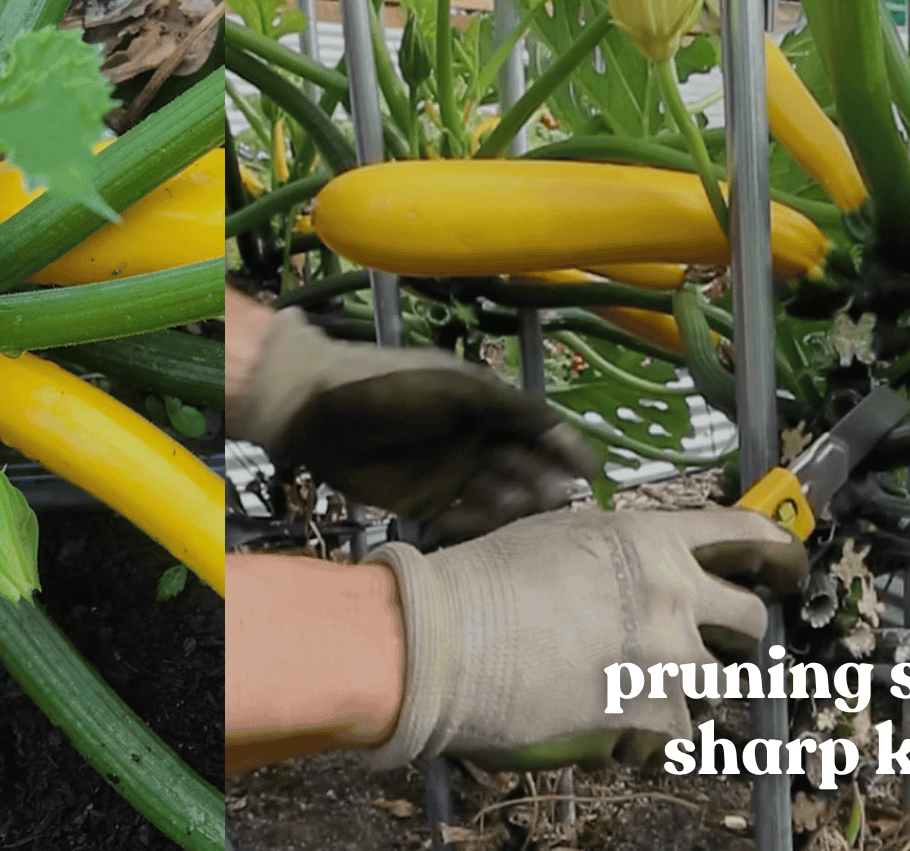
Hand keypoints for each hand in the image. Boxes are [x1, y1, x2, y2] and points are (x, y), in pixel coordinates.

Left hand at [226, 308, 595, 544]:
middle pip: (522, 465)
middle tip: (557, 497)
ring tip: (528, 509)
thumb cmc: (393, 386)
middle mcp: (473, 439)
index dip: (563, 447)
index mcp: (483, 403)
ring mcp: (449, 473)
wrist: (320, 409)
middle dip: (543, 479)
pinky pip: (463, 519)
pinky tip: (489, 524)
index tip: (590, 471)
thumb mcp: (459, 385)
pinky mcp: (424, 503)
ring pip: (497, 495)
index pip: (536, 428)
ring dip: (516, 503)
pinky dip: (479, 523)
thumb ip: (510, 407)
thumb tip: (558, 428)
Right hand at [362, 507, 806, 769]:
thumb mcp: (555, 535)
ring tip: (623, 684)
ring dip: (679, 687)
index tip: (789, 566)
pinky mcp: (649, 722)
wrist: (446, 642)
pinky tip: (603, 720)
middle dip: (731, 633)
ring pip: (713, 684)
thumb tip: (633, 567)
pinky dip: (646, 734)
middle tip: (695, 642)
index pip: (748, 533)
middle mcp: (674, 597)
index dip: (780, 549)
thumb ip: (613, 551)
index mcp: (652, 540)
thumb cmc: (482, 582)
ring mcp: (667, 662)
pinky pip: (675, 736)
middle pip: (750, 620)